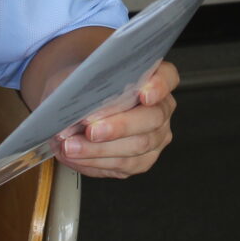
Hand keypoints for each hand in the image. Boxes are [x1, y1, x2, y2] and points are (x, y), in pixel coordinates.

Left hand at [52, 62, 178, 178]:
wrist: (77, 105)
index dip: (158, 87)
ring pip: (137, 146)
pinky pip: (123, 165)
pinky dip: (95, 162)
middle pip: (152, 118)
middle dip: (120, 126)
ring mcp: (155, 136)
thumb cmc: (85, 85)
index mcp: (156, 78)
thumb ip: (87, 82)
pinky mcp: (142, 160)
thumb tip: (80, 99)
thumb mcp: (82, 75)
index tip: (143, 94)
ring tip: (72, 146)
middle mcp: (161, 108)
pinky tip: (76, 156)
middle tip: (92, 130)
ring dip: (100, 149)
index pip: (167, 78)